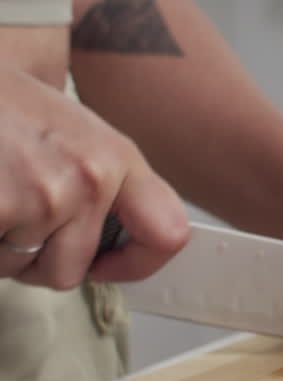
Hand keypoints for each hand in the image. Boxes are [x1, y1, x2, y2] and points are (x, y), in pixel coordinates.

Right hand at [0, 67, 188, 288]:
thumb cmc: (10, 109)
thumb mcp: (79, 136)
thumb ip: (107, 187)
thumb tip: (118, 248)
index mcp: (118, 159)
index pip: (168, 233)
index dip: (138, 263)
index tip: (108, 265)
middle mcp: (89, 178)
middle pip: (69, 271)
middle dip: (36, 259)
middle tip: (15, 219)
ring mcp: (44, 196)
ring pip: (20, 268)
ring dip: (0, 249)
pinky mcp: (0, 207)